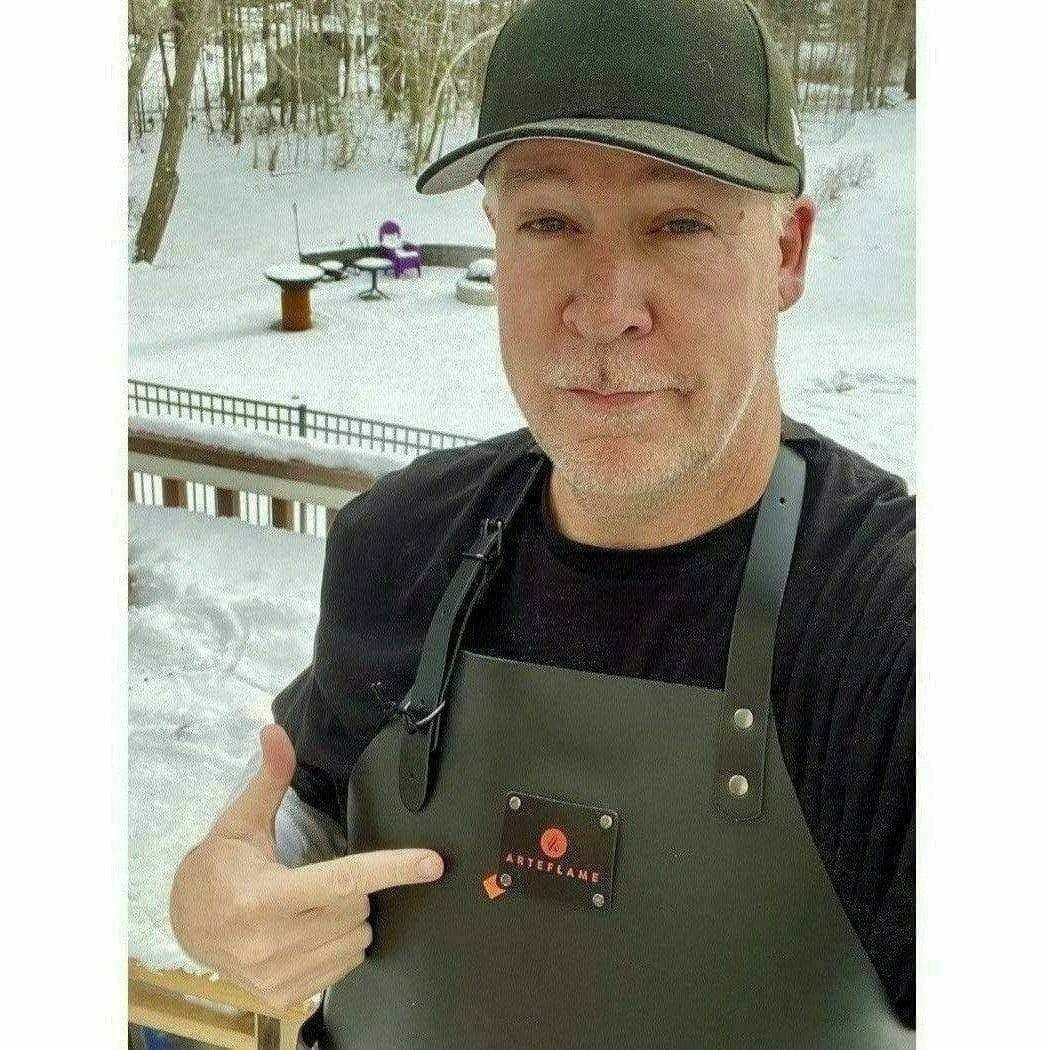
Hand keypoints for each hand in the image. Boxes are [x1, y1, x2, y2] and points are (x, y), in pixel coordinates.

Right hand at [169, 724, 443, 1012]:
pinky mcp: (283, 996)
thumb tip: (275, 731)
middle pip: (357, 909)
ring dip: (351, 918)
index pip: (342, 881)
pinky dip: (341, 945)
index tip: (432, 863)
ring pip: (356, 939)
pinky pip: (344, 967)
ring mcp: (277, 975)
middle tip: (321, 878)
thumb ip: (269, 779)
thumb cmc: (218, 868)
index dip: (392, 868)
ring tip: (315, 905)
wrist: (185, 926)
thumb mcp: (240, 822)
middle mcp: (271, 942)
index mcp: (263, 898)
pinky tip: (312, 932)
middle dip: (356, 888)